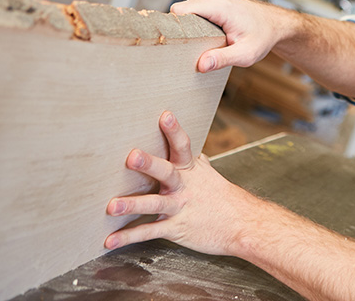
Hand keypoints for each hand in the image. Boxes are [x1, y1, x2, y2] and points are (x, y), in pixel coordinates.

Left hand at [104, 111, 249, 255]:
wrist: (244, 226)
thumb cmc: (226, 201)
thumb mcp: (212, 178)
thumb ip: (200, 166)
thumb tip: (197, 154)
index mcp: (192, 171)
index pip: (183, 146)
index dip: (174, 131)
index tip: (164, 116)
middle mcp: (185, 187)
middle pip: (167, 172)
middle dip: (149, 164)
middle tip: (132, 156)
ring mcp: (180, 208)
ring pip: (154, 204)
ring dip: (132, 205)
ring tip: (112, 205)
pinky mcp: (176, 228)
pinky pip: (150, 232)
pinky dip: (128, 237)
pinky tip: (110, 240)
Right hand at [170, 0, 286, 72]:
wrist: (272, 24)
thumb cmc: (261, 37)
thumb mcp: (245, 54)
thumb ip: (223, 59)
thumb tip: (202, 65)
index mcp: (219, 6)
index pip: (180, 11)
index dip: (175, 28)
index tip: (179, 44)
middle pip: (179, 12)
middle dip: (183, 30)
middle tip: (197, 46)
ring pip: (182, 11)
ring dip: (189, 27)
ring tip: (206, 39)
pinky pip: (189, 9)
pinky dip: (193, 22)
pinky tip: (206, 33)